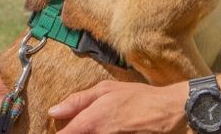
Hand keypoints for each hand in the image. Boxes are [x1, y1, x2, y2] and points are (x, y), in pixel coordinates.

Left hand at [49, 80, 190, 133]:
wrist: (168, 112)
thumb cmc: (137, 98)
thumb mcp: (105, 90)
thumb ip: (77, 101)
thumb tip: (53, 111)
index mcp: (91, 122)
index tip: (51, 132)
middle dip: (72, 130)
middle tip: (83, 122)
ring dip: (86, 131)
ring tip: (97, 123)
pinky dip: (98, 133)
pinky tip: (104, 128)